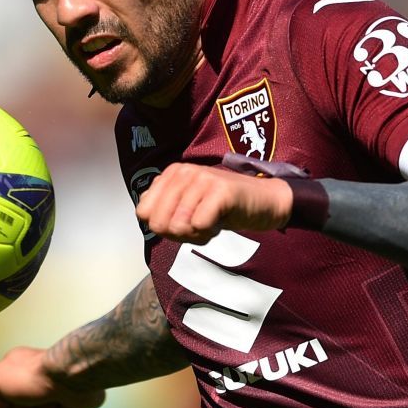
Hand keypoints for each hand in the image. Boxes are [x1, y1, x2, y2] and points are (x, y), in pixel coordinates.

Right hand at [0, 345, 106, 407]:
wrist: (70, 375)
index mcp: (18, 370)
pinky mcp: (77, 404)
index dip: (3, 404)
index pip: (1, 400)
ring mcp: (59, 393)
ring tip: (54, 397)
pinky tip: (69, 402)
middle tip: (34, 397)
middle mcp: (38, 381)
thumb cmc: (32, 375)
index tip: (10, 397)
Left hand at [136, 163, 293, 242]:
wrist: (264, 202)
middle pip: (158, 222)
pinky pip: (199, 225)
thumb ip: (163, 207)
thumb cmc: (223, 207)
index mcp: (172, 174)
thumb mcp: (187, 205)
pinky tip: (221, 223)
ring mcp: (203, 179)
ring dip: (197, 235)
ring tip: (212, 222)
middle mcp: (184, 172)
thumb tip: (143, 212)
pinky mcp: (221, 191)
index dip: (163, 227)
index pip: (144, 213)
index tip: (185, 221)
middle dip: (178, 234)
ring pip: (178, 226)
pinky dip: (209, 234)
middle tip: (199, 225)